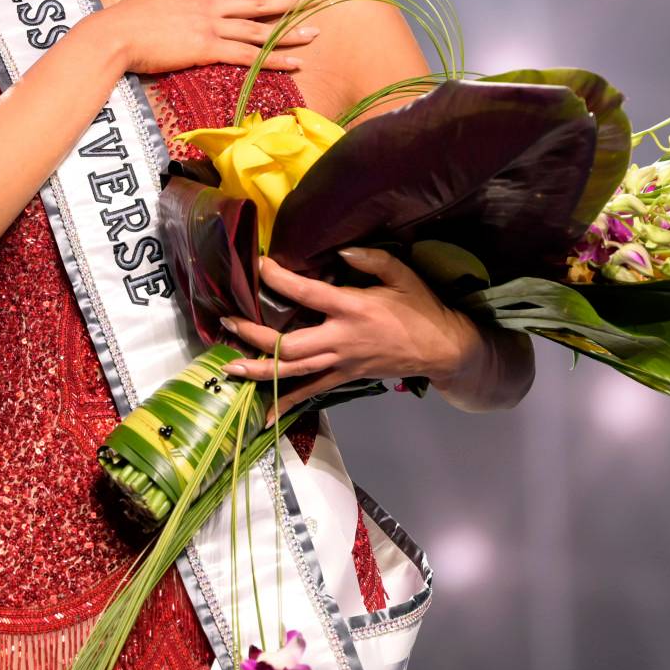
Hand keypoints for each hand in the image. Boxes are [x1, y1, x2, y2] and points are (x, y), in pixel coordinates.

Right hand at [89, 0, 318, 75]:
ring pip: (259, 27)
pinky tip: (293, 62)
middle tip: (311, 0)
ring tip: (314, 34)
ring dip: (290, 31)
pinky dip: (274, 59)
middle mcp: (209, 3)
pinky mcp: (207, 48)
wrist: (114, 33)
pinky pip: (248, 54)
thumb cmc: (126, 16)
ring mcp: (210, 24)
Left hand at [219, 247, 505, 421]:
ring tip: (229, 366)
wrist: (442, 349)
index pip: (308, 294)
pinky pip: (310, 393)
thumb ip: (370, 259)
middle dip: (255, 335)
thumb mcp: (401, 274)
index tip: (257, 266)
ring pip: (294, 372)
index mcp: (353, 309)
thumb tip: (339, 253)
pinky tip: (263, 416)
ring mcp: (341, 364)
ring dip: (259, 369)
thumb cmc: (421, 307)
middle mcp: (341, 340)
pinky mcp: (344, 379)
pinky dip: (286, 404)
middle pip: (290, 344)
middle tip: (227, 322)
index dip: (280, 280)